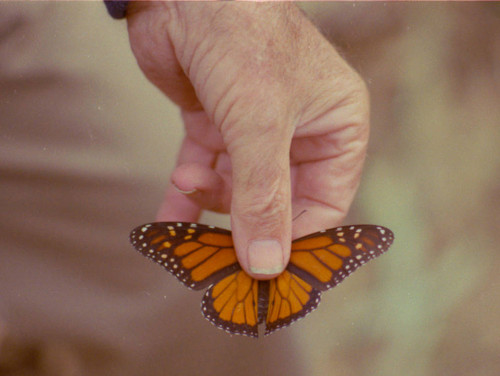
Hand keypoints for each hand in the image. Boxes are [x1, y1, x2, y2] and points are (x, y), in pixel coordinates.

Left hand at [126, 2, 368, 278]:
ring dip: (209, 203)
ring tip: (184, 196)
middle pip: (278, 201)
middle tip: (215, 255)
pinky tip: (168, 216)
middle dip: (245, 226)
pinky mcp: (216, 124)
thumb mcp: (260, 125)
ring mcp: (255, 129)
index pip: (325, 203)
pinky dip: (187, 194)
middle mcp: (300, 131)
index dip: (295, 239)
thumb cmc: (243, 38)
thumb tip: (265, 264)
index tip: (262, 268)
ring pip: (238, 189)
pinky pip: (205, 171)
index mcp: (336, 127)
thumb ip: (263, 197)